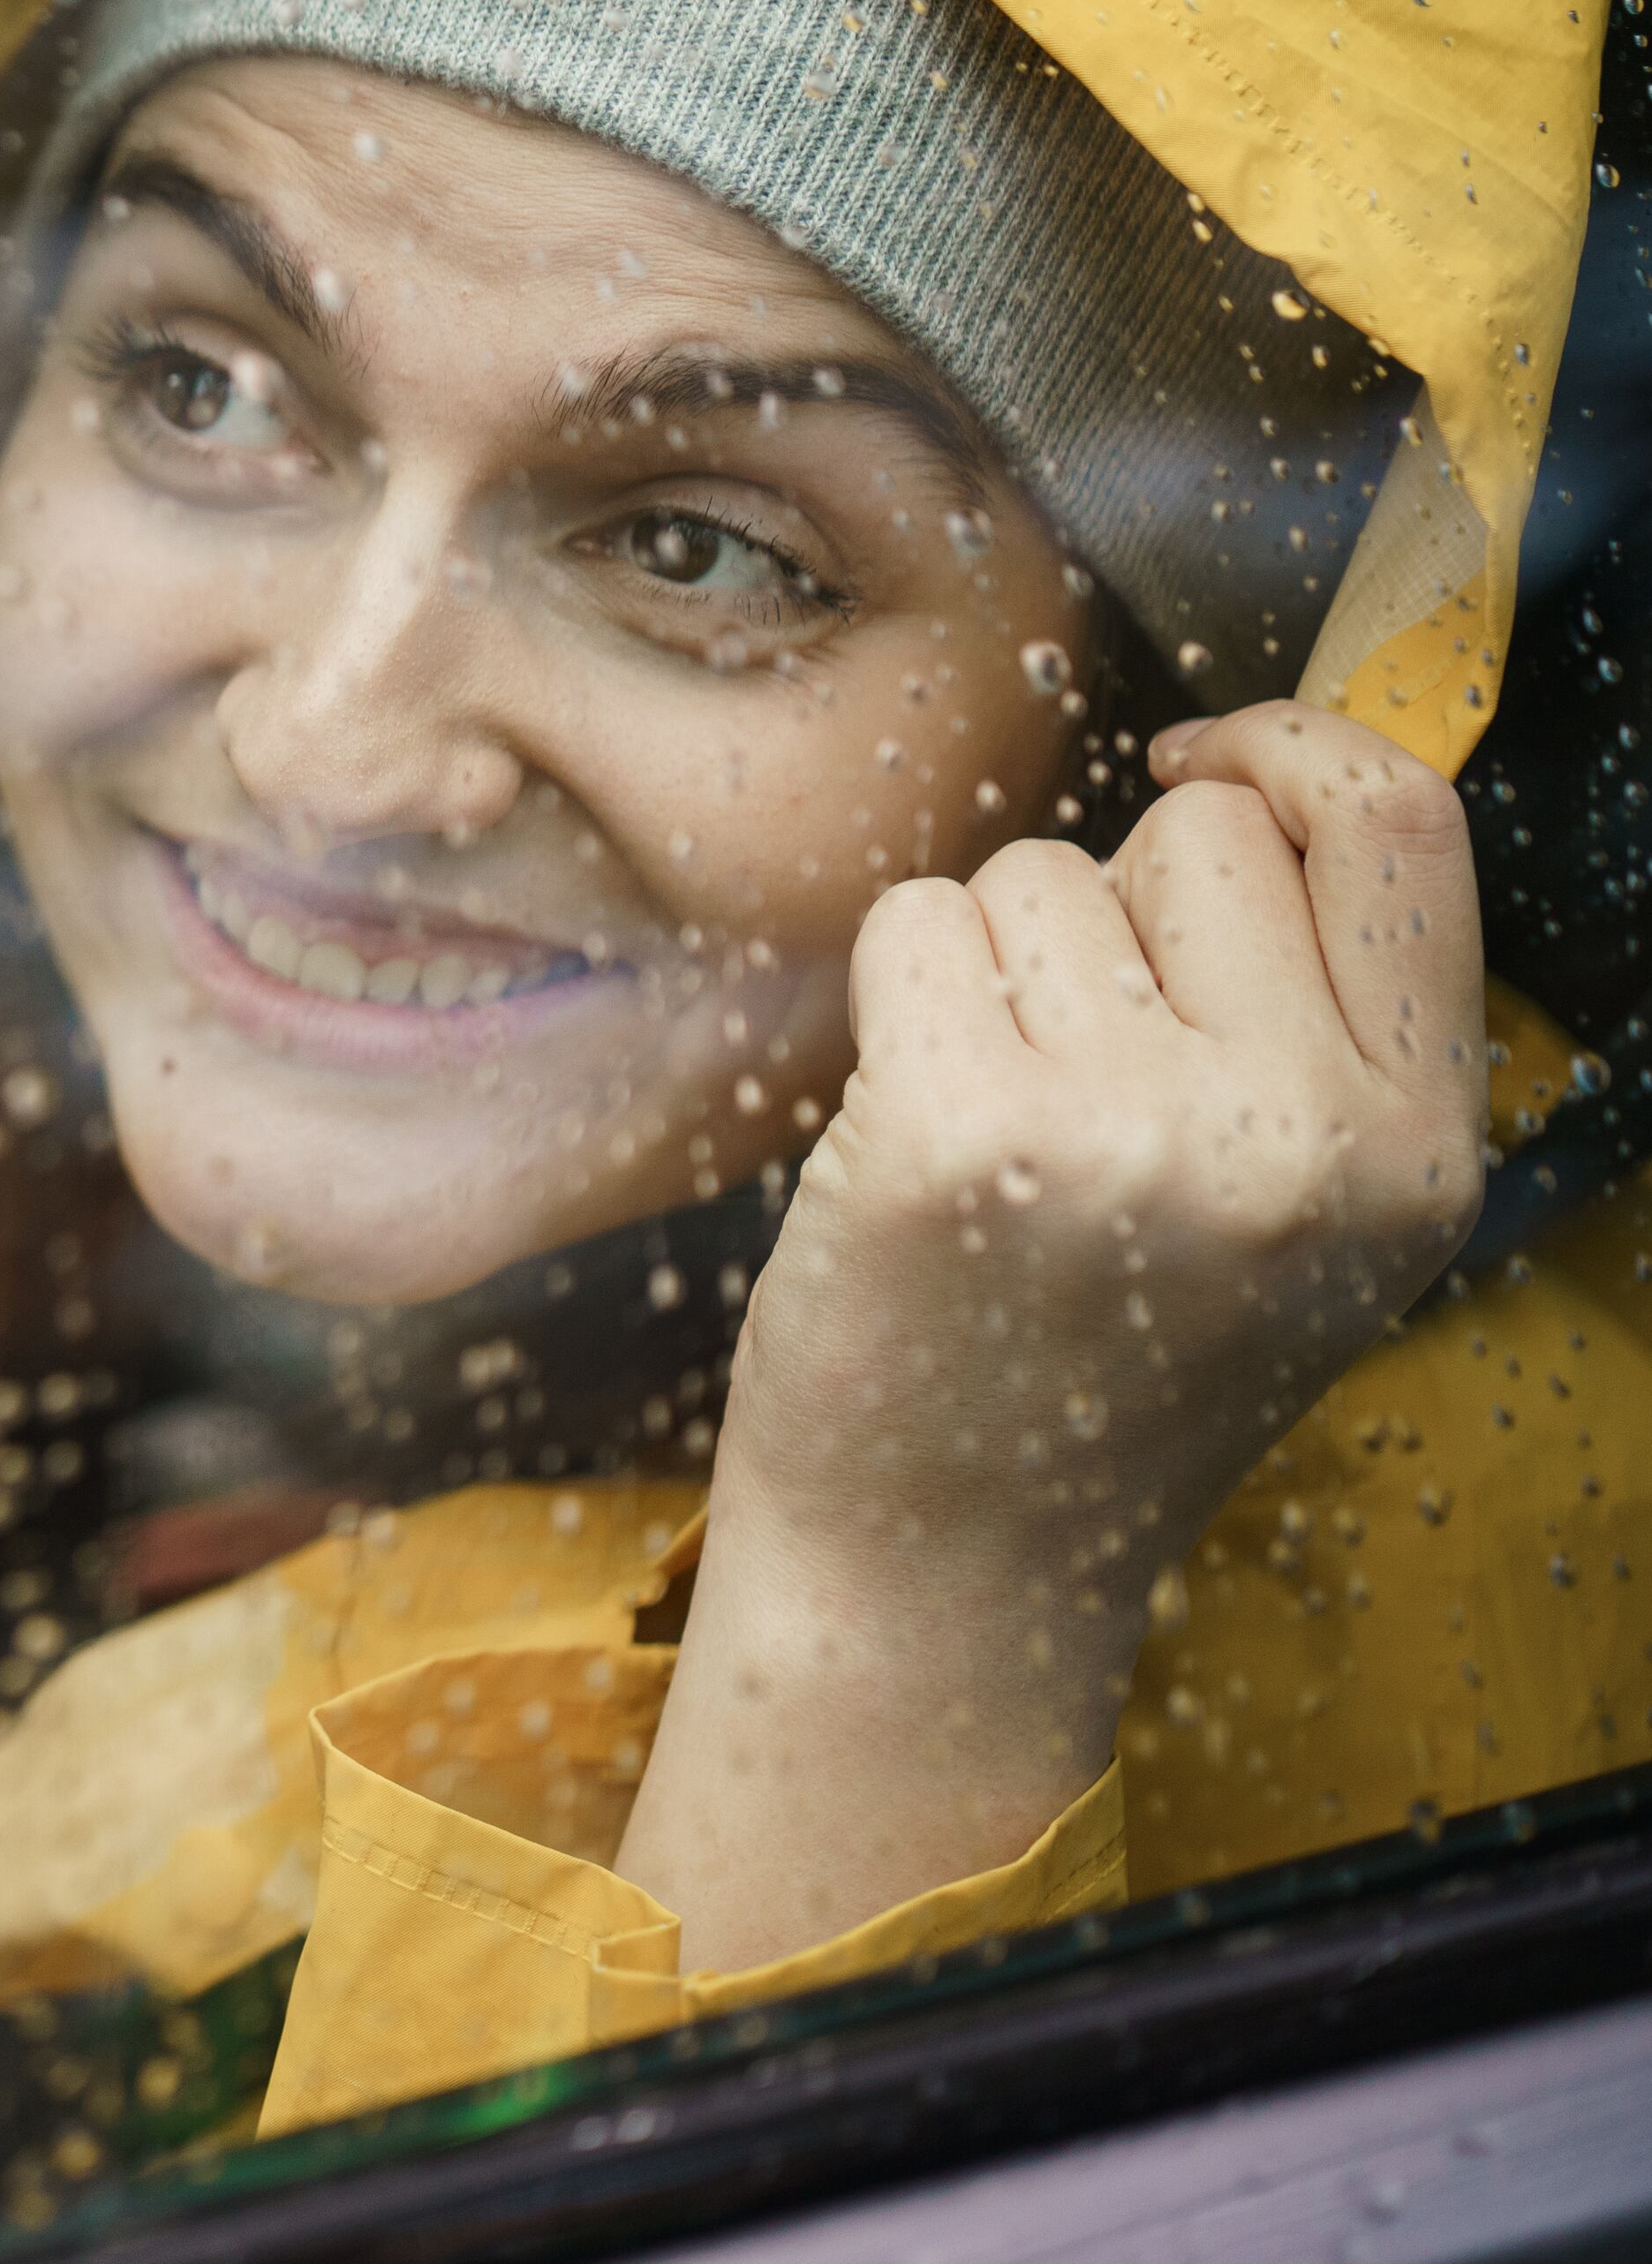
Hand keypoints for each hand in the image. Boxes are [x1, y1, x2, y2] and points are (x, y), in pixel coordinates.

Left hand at [616, 703, 1483, 1968]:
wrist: (946, 1563)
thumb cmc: (1094, 1363)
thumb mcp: (1302, 1218)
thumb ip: (1318, 1017)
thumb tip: (1262, 773)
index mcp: (1417, 1152)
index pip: (1404, 828)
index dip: (1294, 749)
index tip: (1202, 758)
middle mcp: (1303, 1140)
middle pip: (1198, 831)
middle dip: (1111, 906)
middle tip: (1074, 1076)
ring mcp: (1132, 1134)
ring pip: (1036, 871)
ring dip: (991, 963)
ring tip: (999, 1133)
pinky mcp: (959, 1132)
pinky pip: (914, 921)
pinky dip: (893, 994)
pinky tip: (911, 1130)